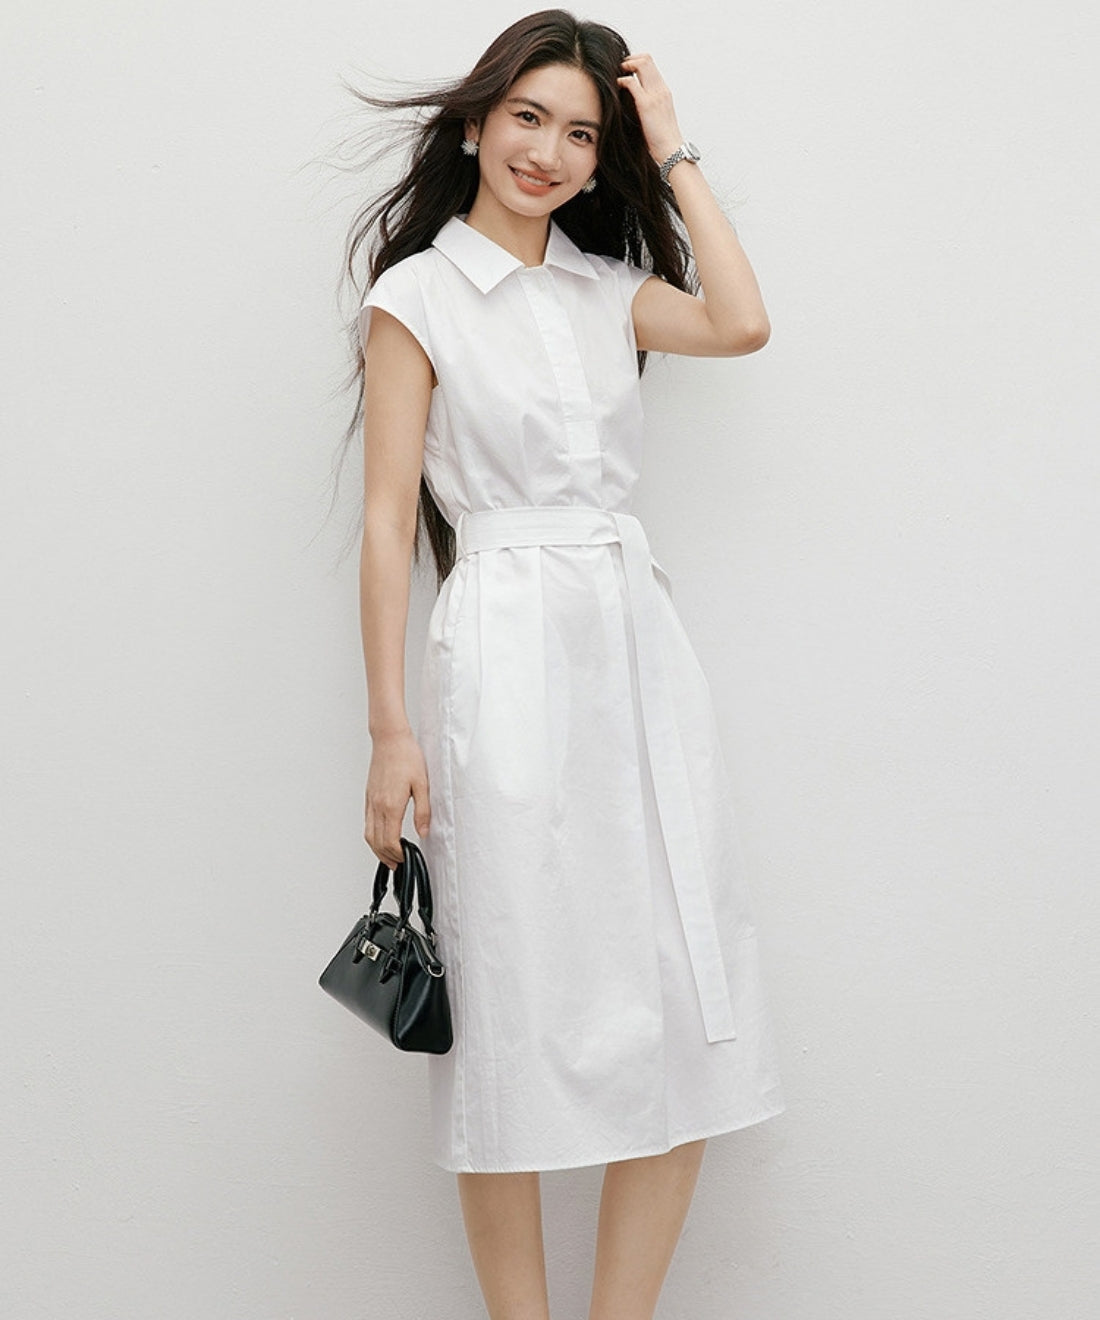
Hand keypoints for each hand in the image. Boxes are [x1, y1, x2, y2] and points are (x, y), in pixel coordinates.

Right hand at [364, 727, 430, 869]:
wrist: (389, 739)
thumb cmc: (406, 757)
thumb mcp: (423, 784)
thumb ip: (423, 811)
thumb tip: (424, 832)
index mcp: (391, 805)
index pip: (390, 841)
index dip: (397, 855)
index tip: (406, 859)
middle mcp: (377, 806)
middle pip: (376, 842)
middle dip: (386, 857)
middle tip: (397, 865)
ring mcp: (371, 801)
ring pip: (368, 834)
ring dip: (377, 849)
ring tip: (389, 857)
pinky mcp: (369, 796)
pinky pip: (367, 822)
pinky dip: (373, 835)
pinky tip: (381, 836)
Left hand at [616, 53, 684, 166]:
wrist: (672, 150)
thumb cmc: (663, 139)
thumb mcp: (657, 117)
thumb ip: (648, 106)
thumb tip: (634, 104)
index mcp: (664, 91)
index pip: (651, 65)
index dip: (637, 61)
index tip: (626, 69)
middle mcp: (661, 89)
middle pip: (647, 58)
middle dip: (630, 59)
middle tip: (619, 68)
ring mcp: (655, 95)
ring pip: (641, 64)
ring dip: (626, 65)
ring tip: (617, 74)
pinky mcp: (646, 104)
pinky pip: (632, 82)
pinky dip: (621, 80)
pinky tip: (617, 86)